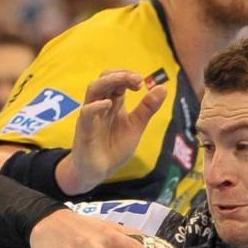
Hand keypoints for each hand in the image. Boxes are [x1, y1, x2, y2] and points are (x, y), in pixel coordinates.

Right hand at [56, 70, 166, 194]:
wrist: (98, 172)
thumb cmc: (114, 148)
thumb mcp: (135, 127)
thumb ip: (147, 109)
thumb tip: (163, 87)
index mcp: (113, 103)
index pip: (117, 80)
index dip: (128, 76)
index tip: (142, 82)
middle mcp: (100, 105)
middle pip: (104, 79)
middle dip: (120, 75)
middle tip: (137, 80)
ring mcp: (91, 116)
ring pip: (94, 89)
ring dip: (109, 81)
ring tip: (125, 81)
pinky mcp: (84, 129)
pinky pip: (86, 112)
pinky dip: (96, 106)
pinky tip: (109, 104)